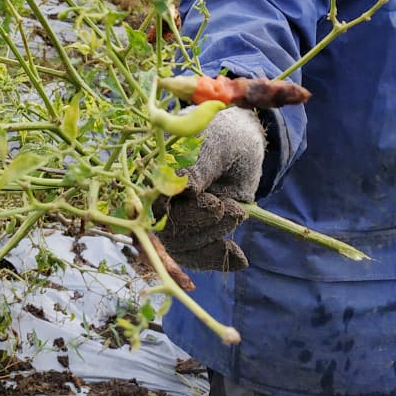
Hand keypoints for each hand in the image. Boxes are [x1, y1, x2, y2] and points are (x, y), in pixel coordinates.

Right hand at [155, 105, 265, 270]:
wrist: (241, 146)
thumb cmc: (226, 137)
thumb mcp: (218, 144)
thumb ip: (201, 164)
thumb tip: (186, 188)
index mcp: (155, 171)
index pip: (153, 201)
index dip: (181, 210)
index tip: (215, 204)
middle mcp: (159, 197)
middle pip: (166, 228)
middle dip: (202, 224)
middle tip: (233, 209)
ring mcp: (175, 216)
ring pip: (181, 245)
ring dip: (213, 236)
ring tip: (238, 212)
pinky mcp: (193, 231)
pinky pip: (196, 255)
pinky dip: (217, 258)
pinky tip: (238, 258)